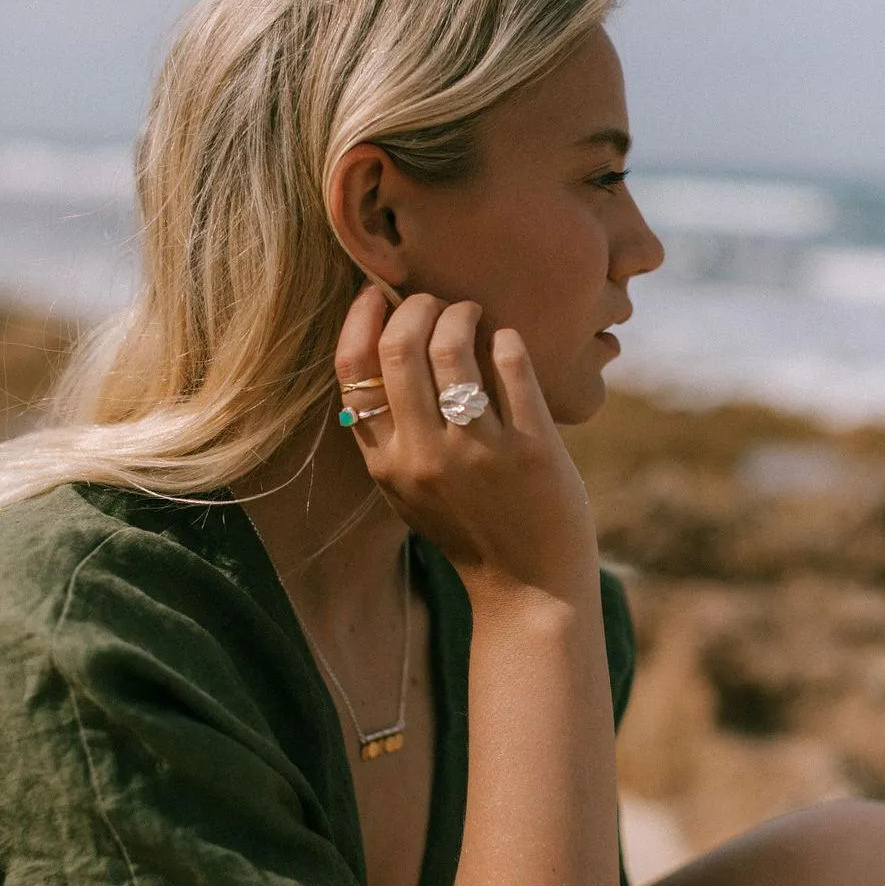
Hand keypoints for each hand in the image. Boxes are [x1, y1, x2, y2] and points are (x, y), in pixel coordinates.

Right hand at [334, 283, 598, 598]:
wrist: (530, 590)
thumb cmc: (469, 529)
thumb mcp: (407, 490)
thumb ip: (388, 433)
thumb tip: (380, 347)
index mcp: (386, 463)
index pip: (352, 371)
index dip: (361, 319)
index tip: (377, 295)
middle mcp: (425, 456)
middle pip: (400, 345)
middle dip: (416, 303)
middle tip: (436, 300)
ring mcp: (478, 452)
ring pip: (453, 346)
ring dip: (462, 312)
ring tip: (473, 313)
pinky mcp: (532, 449)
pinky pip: (512, 366)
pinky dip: (506, 339)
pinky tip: (508, 341)